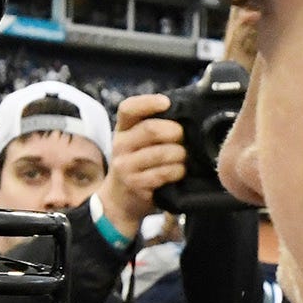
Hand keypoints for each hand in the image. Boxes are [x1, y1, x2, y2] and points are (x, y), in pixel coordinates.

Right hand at [98, 95, 184, 237]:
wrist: (119, 200)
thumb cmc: (136, 164)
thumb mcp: (136, 142)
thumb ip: (152, 125)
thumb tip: (184, 111)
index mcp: (122, 129)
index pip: (129, 108)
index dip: (148, 102)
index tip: (167, 103)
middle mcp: (120, 145)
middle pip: (151, 129)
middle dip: (175, 132)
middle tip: (183, 137)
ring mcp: (125, 166)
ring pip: (162, 152)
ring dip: (180, 154)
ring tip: (183, 157)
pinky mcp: (135, 184)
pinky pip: (163, 173)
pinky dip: (177, 171)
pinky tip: (179, 171)